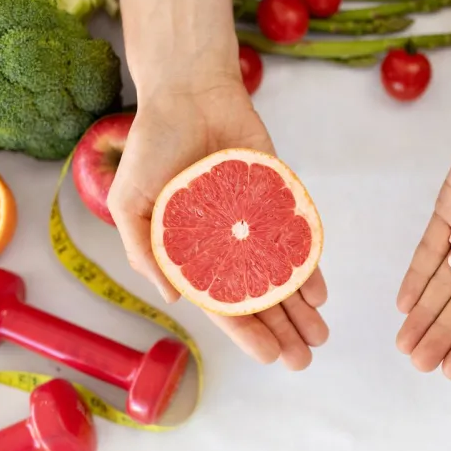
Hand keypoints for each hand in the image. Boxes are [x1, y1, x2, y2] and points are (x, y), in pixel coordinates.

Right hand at [107, 78, 328, 369]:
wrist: (190, 92)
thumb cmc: (152, 144)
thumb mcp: (130, 200)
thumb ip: (145, 249)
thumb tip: (173, 299)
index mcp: (191, 250)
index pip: (222, 301)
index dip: (245, 331)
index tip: (268, 357)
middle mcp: (226, 243)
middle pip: (258, 296)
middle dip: (281, 328)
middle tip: (304, 358)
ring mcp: (253, 222)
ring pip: (281, 273)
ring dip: (300, 307)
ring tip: (320, 334)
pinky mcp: (276, 198)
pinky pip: (295, 237)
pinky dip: (308, 264)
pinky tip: (320, 290)